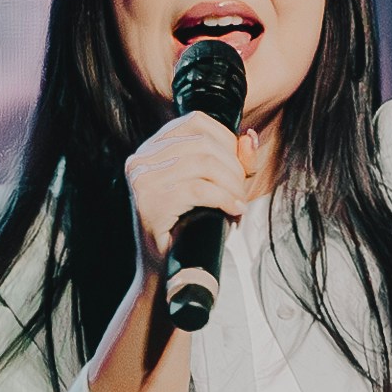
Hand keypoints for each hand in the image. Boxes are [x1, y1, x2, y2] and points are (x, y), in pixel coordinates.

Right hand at [122, 108, 252, 290]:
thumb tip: (250, 138)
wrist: (166, 270)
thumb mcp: (216, 188)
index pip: (196, 121)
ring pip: (203, 164)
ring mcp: (142, 179)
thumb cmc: (190, 227)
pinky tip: (233, 211)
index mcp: (152, 148)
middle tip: (240, 194)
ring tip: (237, 204)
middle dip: (233, 168)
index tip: (238, 168)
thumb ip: (236, 162)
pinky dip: (224, 199)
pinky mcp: (150, 202)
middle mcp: (141, 158)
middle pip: (203, 143)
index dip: (227, 140)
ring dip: (231, 185)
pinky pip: (199, 189)